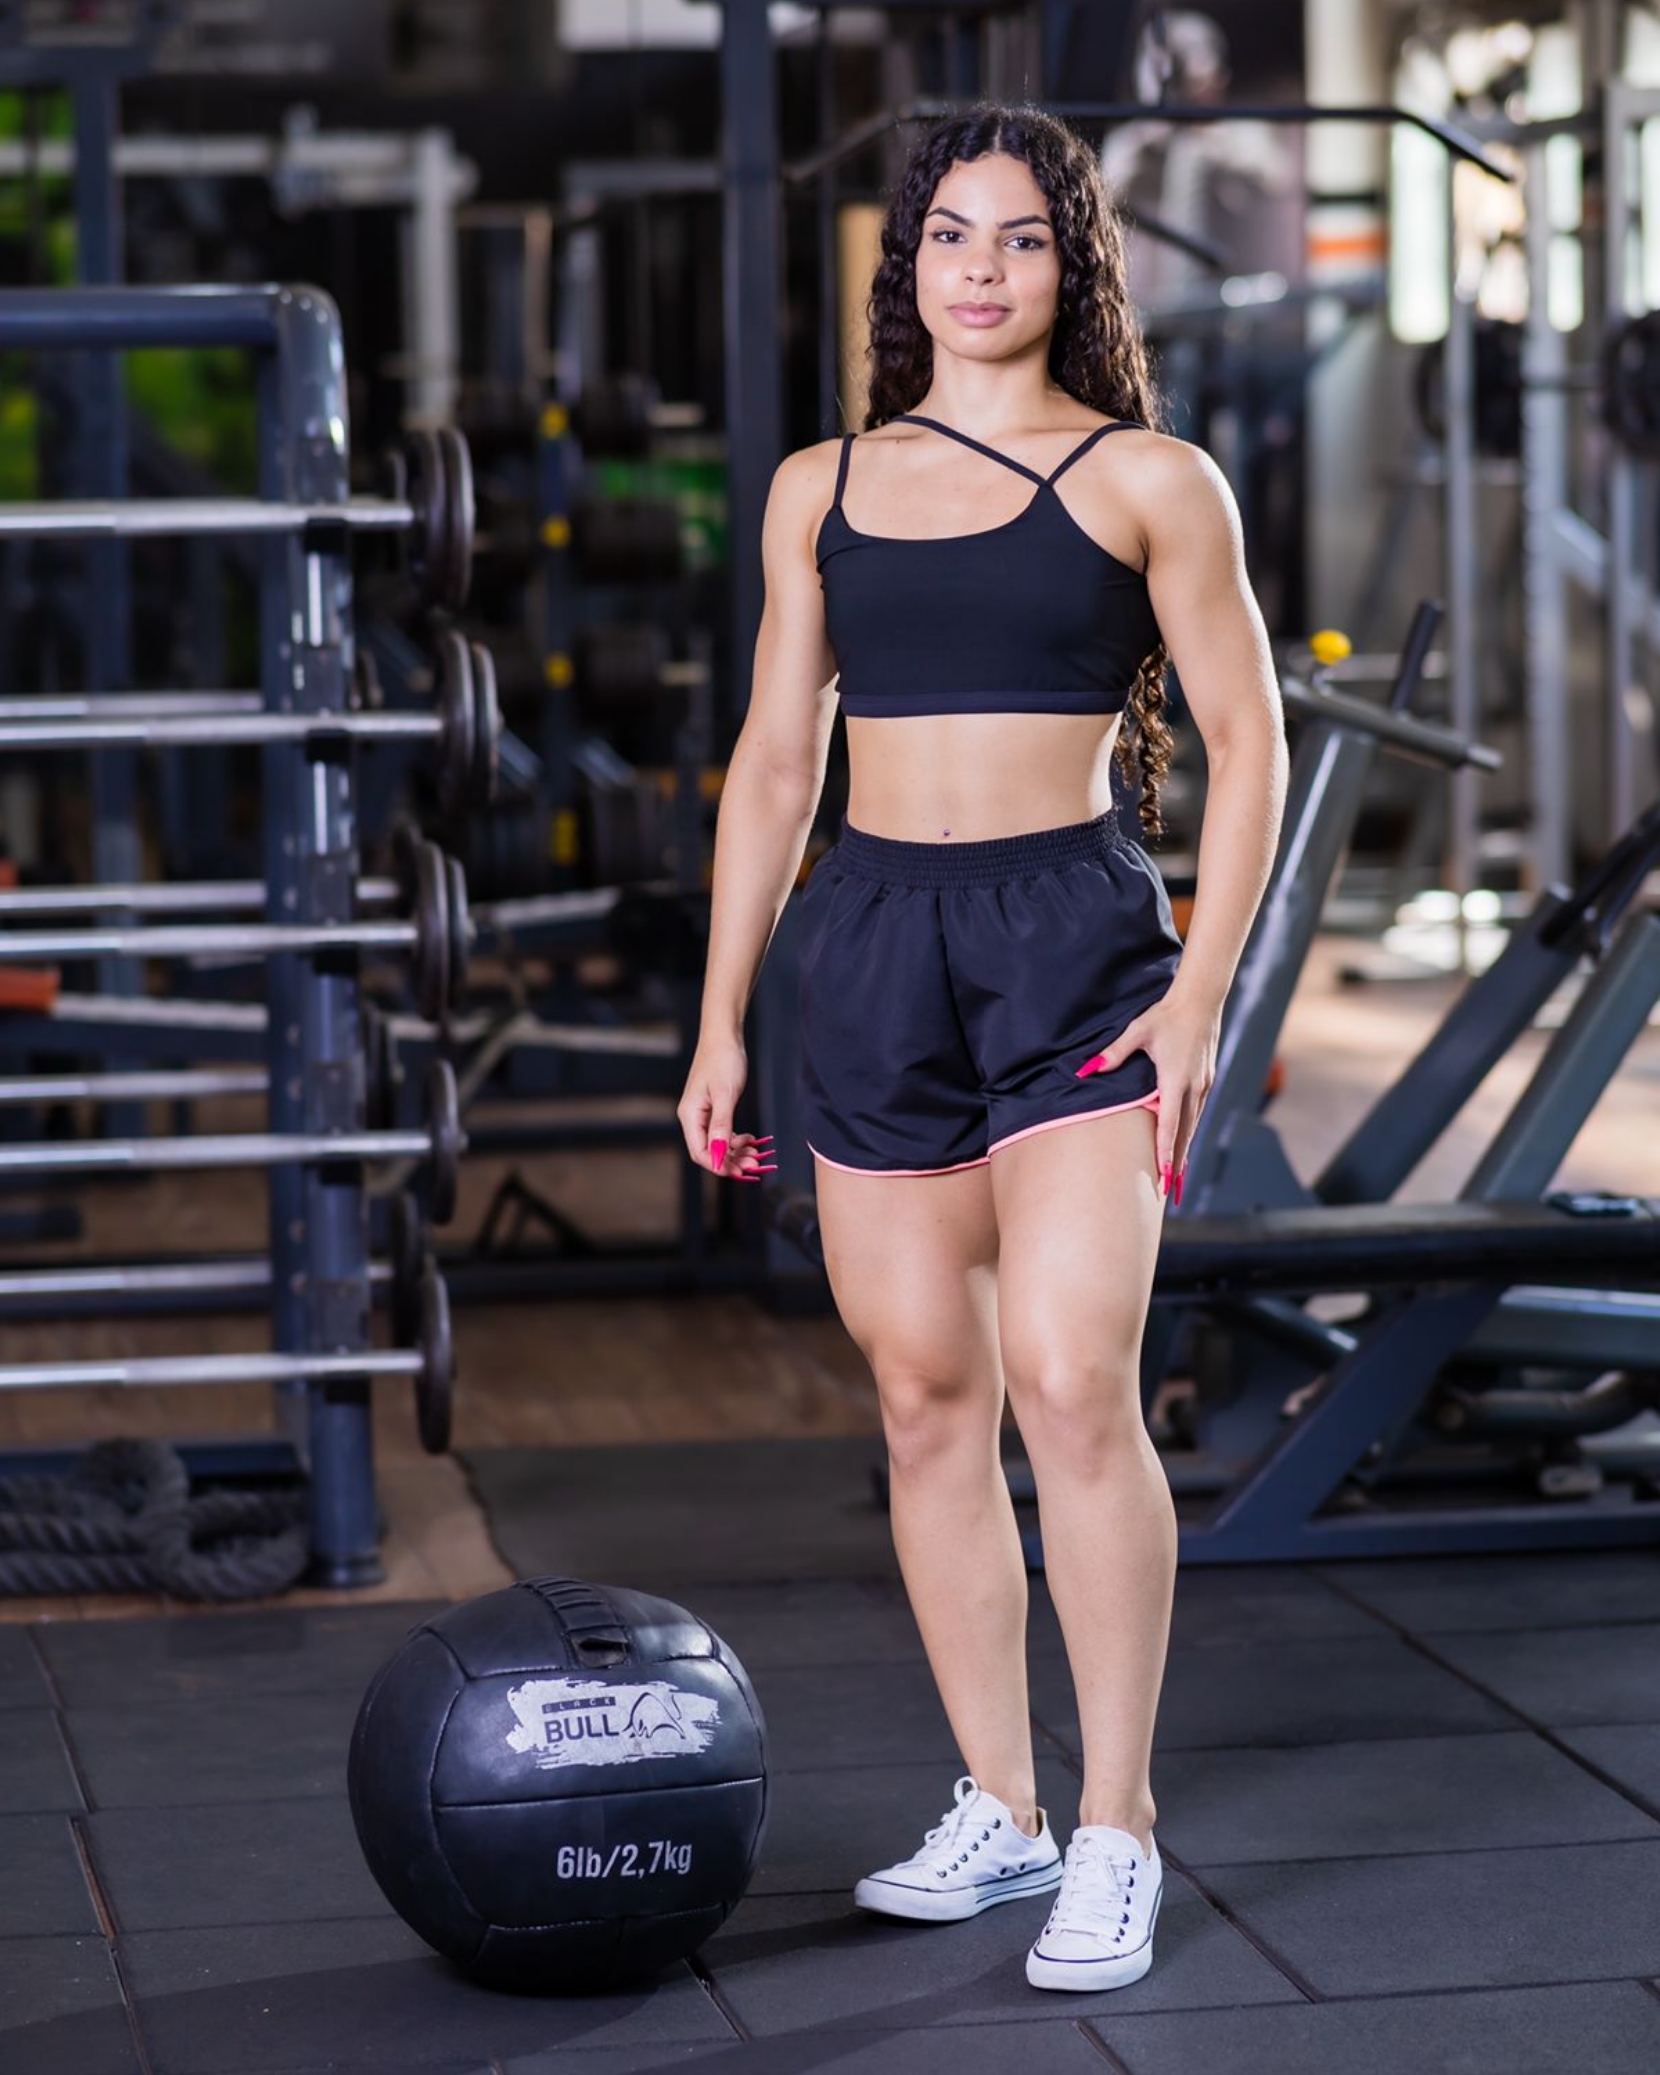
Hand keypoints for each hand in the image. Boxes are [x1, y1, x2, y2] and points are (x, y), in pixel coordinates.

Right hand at [677, 1034, 777, 1181]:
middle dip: (731, 1161)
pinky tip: (750, 1140)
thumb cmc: (722, 1060)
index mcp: (690, 1115)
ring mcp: (703, 1114)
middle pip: (709, 1151)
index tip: (740, 1172)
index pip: (700, 1152)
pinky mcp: (714, 1109)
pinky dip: (736, 1139)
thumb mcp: (725, 1094)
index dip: (719, 1165)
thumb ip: (721, 1126)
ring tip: (755, 1154)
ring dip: (736, 1152)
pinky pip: (723, 1133)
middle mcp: (693, 1117)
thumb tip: (717, 1155)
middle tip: (753, 1165)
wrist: (724, 1037)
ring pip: (718, 1144)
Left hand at [1076, 989, 1218, 1201]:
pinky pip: (1196, 1113)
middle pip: (1184, 1133)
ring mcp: (1203, 1084)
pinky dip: (1189, 1132)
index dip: (1165, 1152)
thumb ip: (1112, 1054)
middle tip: (1172, 1192)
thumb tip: (1086, 1070)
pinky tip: (1183, 1143)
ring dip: (1184, 1150)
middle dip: (1177, 1164)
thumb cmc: (1165, 1015)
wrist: (1201, 1000)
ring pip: (1192, 1125)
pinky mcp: (1206, 1080)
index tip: (1165, 1175)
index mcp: (1175, 1080)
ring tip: (1178, 1176)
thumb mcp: (1136, 1032)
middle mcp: (1193, 1087)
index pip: (1169, 1124)